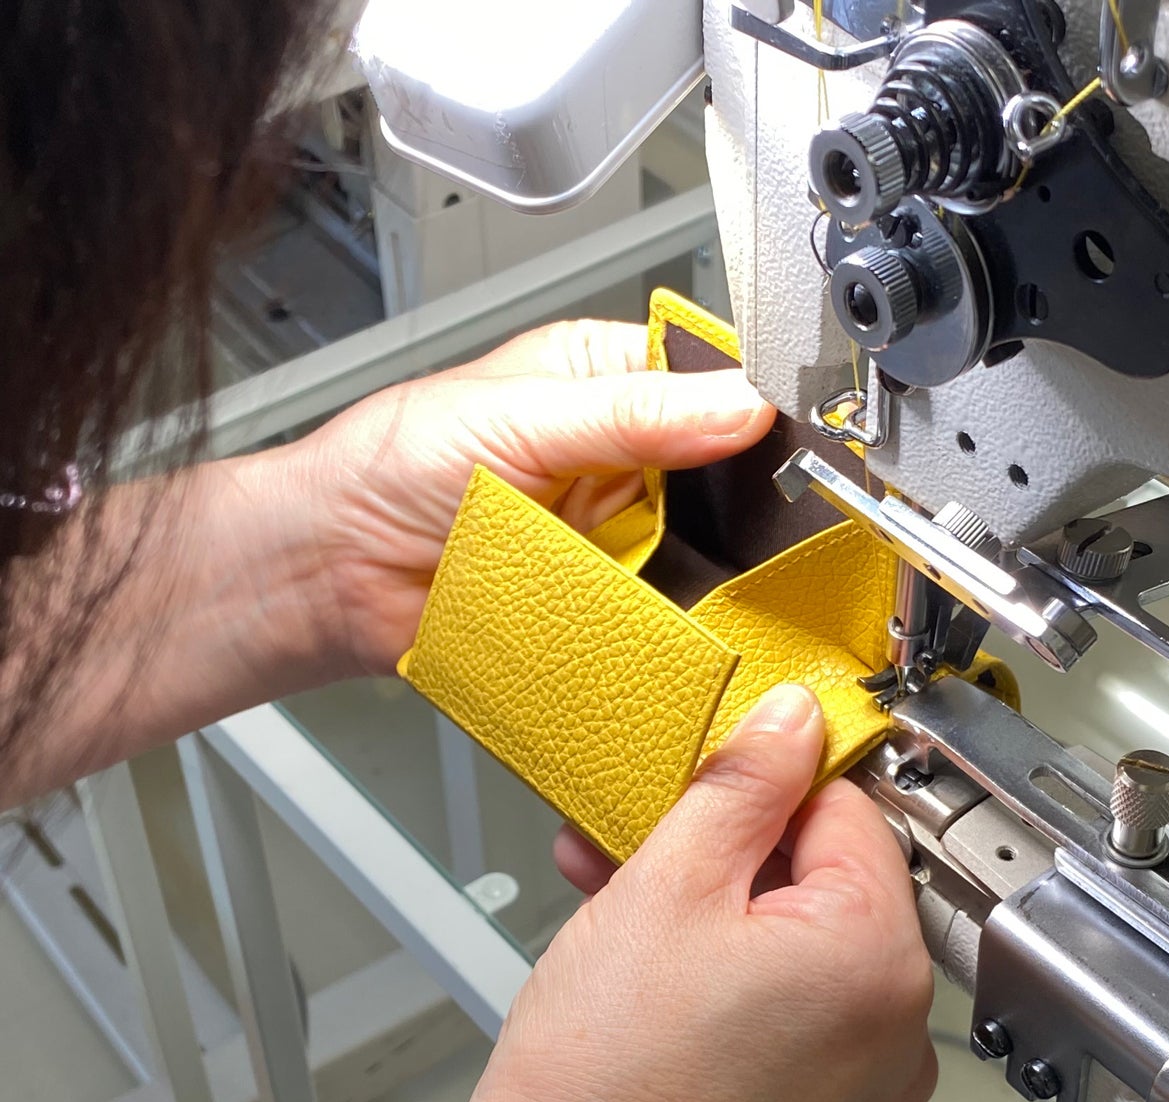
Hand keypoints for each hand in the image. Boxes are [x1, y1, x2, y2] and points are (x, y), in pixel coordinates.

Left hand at [293, 319, 772, 674]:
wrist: (330, 577)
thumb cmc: (386, 471)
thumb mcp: (519, 418)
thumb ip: (631, 411)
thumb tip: (738, 401)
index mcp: (601, 376)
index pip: (709, 376)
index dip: (754, 402)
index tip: (792, 434)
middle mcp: (620, 451)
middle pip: (723, 467)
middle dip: (743, 493)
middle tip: (767, 514)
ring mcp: (618, 528)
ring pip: (706, 541)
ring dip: (713, 557)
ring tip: (719, 562)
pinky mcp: (608, 595)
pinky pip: (668, 604)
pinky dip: (681, 612)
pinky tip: (691, 611)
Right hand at [411, 686, 936, 1101]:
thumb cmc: (600, 1084)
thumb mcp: (666, 884)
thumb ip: (743, 785)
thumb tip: (792, 721)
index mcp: (878, 960)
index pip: (847, 811)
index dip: (765, 788)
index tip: (709, 786)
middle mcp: (896, 1030)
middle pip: (824, 880)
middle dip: (727, 850)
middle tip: (642, 842)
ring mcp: (865, 1085)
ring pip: (800, 944)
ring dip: (715, 909)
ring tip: (621, 900)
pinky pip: (794, 1011)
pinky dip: (732, 977)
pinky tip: (652, 966)